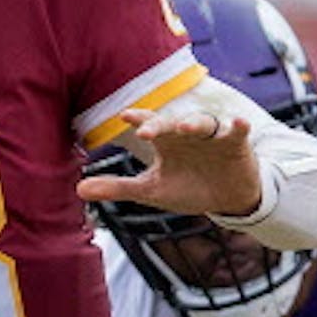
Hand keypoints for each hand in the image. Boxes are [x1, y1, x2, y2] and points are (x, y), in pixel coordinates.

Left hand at [77, 108, 261, 214]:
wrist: (226, 199)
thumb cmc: (187, 188)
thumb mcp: (151, 190)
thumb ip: (117, 188)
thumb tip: (78, 189)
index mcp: (165, 141)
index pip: (150, 125)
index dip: (139, 120)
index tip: (124, 117)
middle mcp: (186, 133)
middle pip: (172, 123)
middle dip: (160, 124)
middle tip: (146, 131)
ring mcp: (212, 136)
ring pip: (203, 123)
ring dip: (194, 123)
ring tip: (184, 128)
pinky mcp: (236, 144)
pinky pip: (237, 131)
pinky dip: (237, 126)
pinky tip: (237, 123)